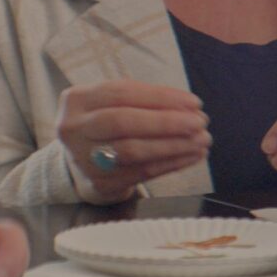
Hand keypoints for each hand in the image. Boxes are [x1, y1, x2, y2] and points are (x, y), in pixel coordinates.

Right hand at [57, 80, 209, 198]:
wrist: (84, 161)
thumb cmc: (108, 124)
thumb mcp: (115, 103)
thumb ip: (146, 100)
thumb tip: (189, 106)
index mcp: (77, 100)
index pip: (121, 93)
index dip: (160, 97)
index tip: (194, 102)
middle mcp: (74, 129)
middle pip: (123, 122)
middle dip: (166, 122)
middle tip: (200, 122)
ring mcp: (84, 159)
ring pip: (134, 150)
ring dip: (174, 145)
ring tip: (201, 140)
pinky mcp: (100, 183)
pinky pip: (142, 172)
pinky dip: (172, 163)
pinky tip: (192, 155)